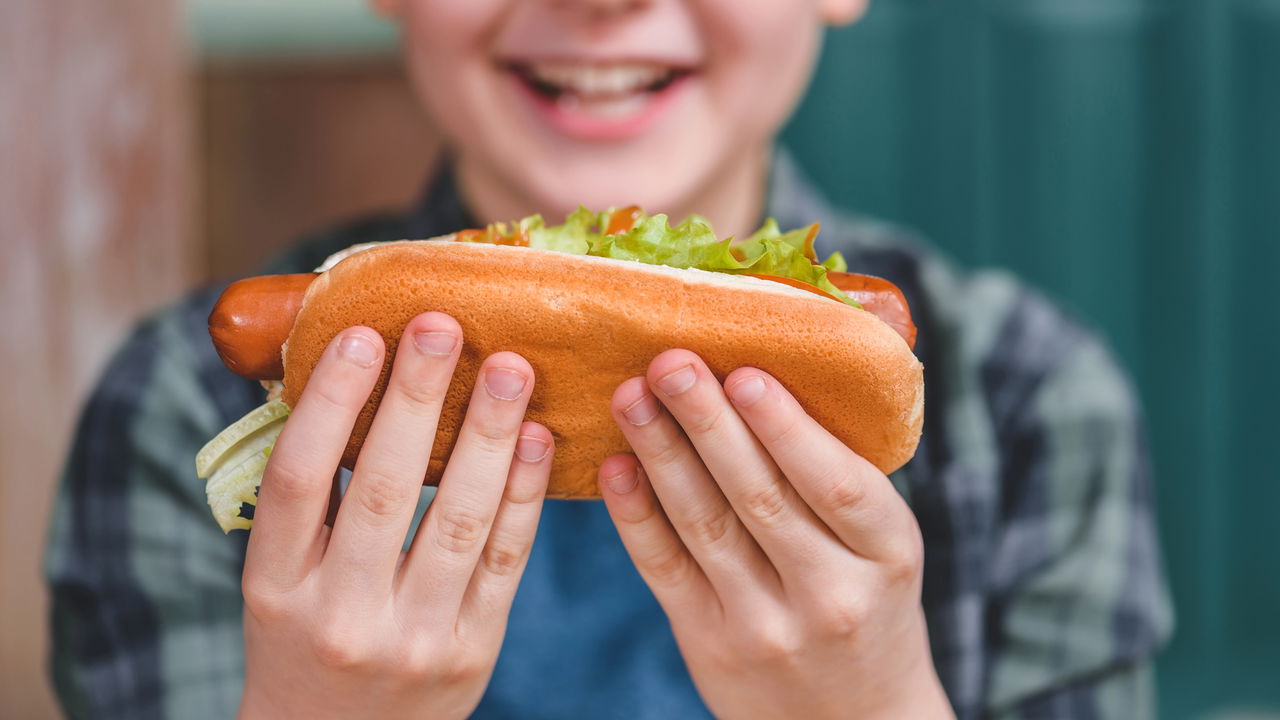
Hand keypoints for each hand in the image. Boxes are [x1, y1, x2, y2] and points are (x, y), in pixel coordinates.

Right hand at [238, 312, 552, 719]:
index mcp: (274, 587)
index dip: (331, 404)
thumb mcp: (279, 580)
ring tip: (509, 366)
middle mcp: (340, 615)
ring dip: (487, 436)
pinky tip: (538, 437)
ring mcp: (413, 637)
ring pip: (457, 521)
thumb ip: (307, 499)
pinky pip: (505, 560)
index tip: (364, 335)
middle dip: (416, 400)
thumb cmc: (304, 639)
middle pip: (383, 490)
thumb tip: (345, 379)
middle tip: (443, 325)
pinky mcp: (472, 650)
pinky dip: (524, 494)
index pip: (298, 481)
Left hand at [599, 350, 952, 719]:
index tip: (744, 372)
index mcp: (888, 553)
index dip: (786, 428)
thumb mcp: (884, 545)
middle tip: (669, 360)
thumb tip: (780, 364)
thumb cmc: (868, 598)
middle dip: (707, 422)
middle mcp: (830, 594)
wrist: (855, 719)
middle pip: (758, 498)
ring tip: (630, 394)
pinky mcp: (709, 643)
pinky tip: (615, 464)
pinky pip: (664, 570)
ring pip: (704, 526)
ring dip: (661, 453)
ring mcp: (765, 625)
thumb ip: (842, 473)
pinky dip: (635, 515)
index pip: (835, 485)